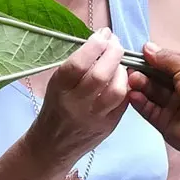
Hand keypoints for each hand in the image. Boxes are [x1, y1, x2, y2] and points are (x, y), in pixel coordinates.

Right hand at [27, 30, 130, 161]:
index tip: (103, 34)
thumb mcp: (56, 84)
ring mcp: (95, 117)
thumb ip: (77, 65)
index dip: (94, 45)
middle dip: (113, 53)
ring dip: (122, 71)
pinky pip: (124, 102)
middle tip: (115, 43)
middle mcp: (76, 104)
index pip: (78, 64)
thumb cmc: (55, 108)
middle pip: (100, 75)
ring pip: (116, 90)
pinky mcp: (109, 126)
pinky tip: (123, 78)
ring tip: (119, 63)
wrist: (53, 146)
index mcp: (59, 89)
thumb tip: (101, 40)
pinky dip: (126, 86)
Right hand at [127, 41, 179, 158]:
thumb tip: (149, 48)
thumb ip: (166, 58)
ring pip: (153, 94)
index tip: (140, 54)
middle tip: (131, 68)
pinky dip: (140, 102)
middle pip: (159, 79)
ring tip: (131, 79)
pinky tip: (133, 94)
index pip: (170, 63)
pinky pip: (150, 111)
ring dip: (141, 85)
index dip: (155, 58)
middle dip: (144, 72)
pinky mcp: (166, 123)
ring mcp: (175, 107)